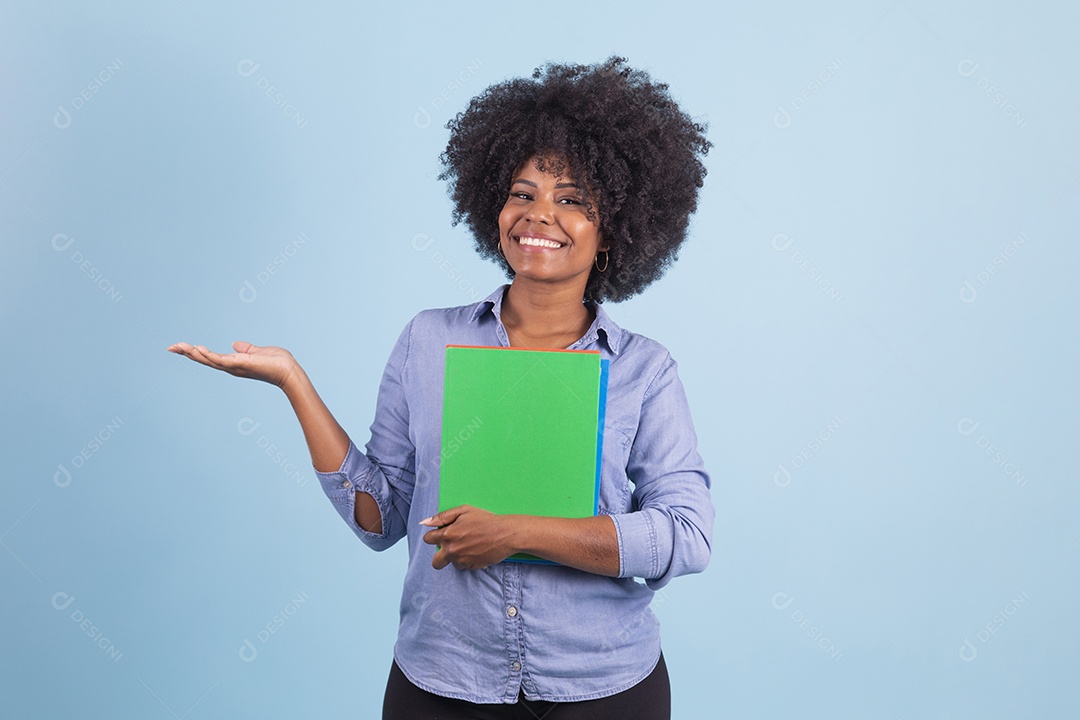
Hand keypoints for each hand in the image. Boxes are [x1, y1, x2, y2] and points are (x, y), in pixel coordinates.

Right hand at [167, 341, 299, 388]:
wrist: (289, 372)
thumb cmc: (278, 363)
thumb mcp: (258, 352)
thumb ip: (246, 349)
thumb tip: (236, 344)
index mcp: (234, 363)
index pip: (211, 357)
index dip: (196, 353)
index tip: (181, 347)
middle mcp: (231, 367)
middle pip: (204, 360)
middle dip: (187, 353)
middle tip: (170, 347)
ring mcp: (234, 367)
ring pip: (208, 360)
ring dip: (193, 353)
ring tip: (178, 346)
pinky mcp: (240, 364)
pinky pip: (220, 360)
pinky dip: (208, 355)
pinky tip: (197, 348)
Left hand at [421, 506, 517, 570]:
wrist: (505, 534)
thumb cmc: (486, 520)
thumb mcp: (464, 511)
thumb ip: (442, 516)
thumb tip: (425, 522)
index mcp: (447, 535)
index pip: (428, 539)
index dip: (433, 536)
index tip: (441, 534)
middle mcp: (452, 550)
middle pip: (435, 562)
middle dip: (439, 555)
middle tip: (450, 546)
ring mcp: (461, 561)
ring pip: (451, 563)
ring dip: (456, 556)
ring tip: (469, 545)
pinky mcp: (471, 567)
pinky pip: (464, 566)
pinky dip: (467, 559)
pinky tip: (476, 550)